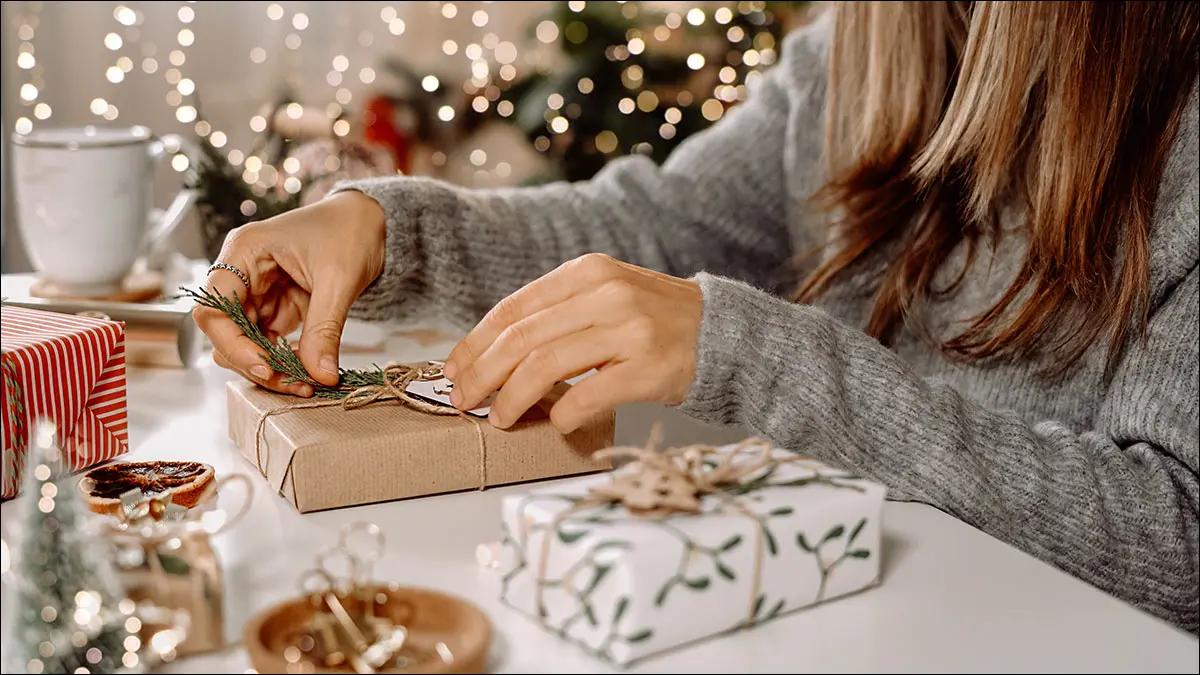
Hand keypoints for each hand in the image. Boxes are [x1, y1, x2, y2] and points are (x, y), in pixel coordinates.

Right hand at [193, 191, 385, 395]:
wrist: (371, 221)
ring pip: (246, 343)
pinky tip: (309, 370)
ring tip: (307, 381)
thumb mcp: (339, 279)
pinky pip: (268, 342)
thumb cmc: (351, 230)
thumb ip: (324, 330)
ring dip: (271, 366)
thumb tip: (319, 376)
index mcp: (244, 251)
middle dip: (256, 362)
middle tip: (295, 383)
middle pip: (225, 332)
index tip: (266, 367)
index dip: (232, 344)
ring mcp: (258, 291)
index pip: (213, 308)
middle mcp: (242, 272)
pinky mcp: (276, 306)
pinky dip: (285, 360)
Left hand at [444, 253, 703, 432]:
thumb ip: (557, 313)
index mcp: (587, 273)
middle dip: (482, 374)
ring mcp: (629, 331)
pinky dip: (562, 416)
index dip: (475, 342)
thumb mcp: (605, 296)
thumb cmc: (654, 321)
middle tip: (462, 400)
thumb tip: (492, 354)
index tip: (454, 369)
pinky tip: (556, 425)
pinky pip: (586, 398)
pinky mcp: (648, 369)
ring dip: (512, 399)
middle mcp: (606, 295)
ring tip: (499, 418)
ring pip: (545, 367)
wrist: (723, 334)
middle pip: (521, 338)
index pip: (513, 308)